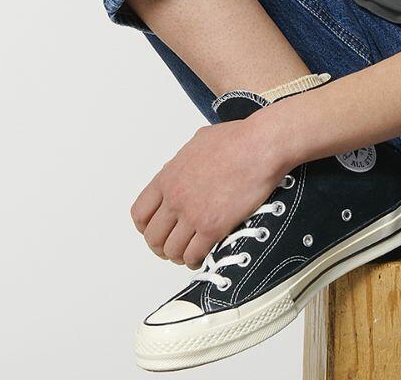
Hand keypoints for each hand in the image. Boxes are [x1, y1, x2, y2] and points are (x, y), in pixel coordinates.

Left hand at [130, 114, 290, 269]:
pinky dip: (195, 261)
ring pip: (171, 251)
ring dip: (178, 256)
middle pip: (153, 237)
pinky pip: (193, 255)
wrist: (260, 146)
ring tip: (189, 254)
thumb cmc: (236, 139)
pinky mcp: (213, 227)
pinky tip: (202, 257)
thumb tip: (180, 170)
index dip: (146, 227)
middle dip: (161, 246)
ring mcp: (193, 214)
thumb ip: (182, 162)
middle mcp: (175, 197)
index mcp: (168, 177)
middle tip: (173, 247)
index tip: (156, 230)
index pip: (140, 213)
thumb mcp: (197, 142)